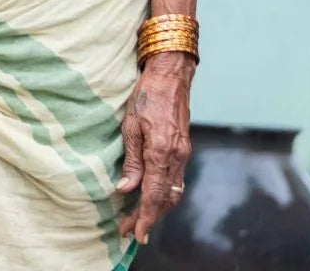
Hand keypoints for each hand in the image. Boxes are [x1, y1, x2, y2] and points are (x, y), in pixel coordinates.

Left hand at [116, 52, 193, 246]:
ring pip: (173, 192)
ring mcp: (183, 153)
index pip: (154, 195)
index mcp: (161, 152)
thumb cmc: (146, 95)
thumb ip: (131, 160)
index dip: (144, 217)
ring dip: (157, 208)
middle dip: (147, 218)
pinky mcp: (183, 148)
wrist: (171, 75)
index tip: (135, 234)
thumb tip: (126, 189)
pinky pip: (176, 180)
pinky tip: (153, 197)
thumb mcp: (130, 124)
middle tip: (129, 230)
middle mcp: (176, 157)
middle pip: (165, 199)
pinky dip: (165, 194)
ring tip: (138, 218)